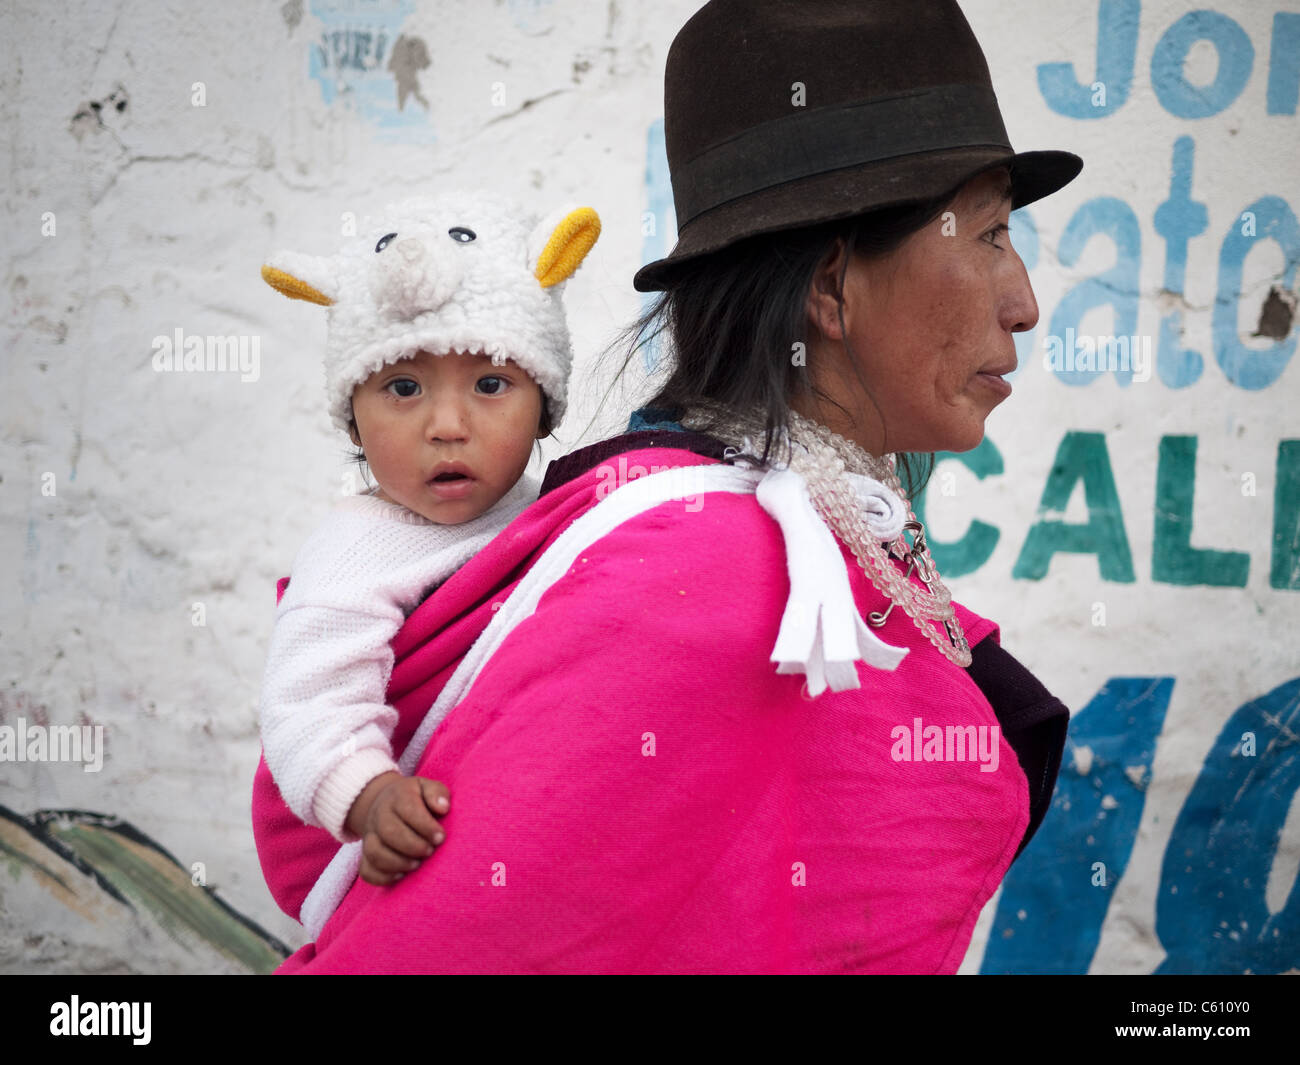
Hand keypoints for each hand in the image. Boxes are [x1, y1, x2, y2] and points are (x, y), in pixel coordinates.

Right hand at [346, 771, 449, 885]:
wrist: (384, 802)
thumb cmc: (416, 799)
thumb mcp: (427, 788)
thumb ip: (437, 793)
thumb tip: (443, 807)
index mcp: (398, 797)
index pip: (408, 810)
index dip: (426, 826)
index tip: (441, 838)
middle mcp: (379, 815)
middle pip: (389, 832)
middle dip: (413, 846)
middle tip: (430, 851)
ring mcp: (369, 835)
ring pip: (374, 852)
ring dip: (397, 862)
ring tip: (417, 864)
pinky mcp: (365, 854)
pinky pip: (366, 870)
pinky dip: (382, 877)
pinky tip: (400, 875)